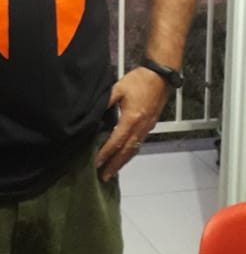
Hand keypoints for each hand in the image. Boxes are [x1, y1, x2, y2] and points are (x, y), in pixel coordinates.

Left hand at [95, 67, 168, 181]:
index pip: (116, 141)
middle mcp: (140, 127)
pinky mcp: (150, 126)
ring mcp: (146, 128)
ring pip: (134, 149)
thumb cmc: (139, 81)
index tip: (96, 163)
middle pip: (126, 151)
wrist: (160, 77)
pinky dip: (130, 153)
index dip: (105, 153)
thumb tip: (93, 113)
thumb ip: (106, 101)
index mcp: (131, 118)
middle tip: (103, 177)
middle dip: (114, 165)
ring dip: (122, 162)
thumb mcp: (119, 88)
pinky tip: (124, 156)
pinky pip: (139, 144)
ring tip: (112, 171)